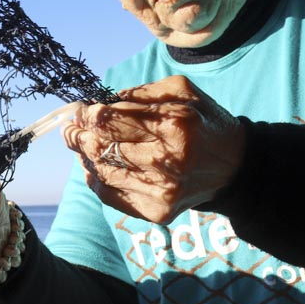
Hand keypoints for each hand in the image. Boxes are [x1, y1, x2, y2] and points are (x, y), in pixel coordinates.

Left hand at [62, 75, 245, 223]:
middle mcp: (166, 161)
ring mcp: (160, 191)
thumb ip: (137, 93)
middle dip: (78, 135)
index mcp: (173, 125)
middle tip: (71, 127)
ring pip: (100, 172)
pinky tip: (95, 166)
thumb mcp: (180, 92)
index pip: (108, 121)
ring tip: (82, 144)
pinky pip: (109, 195)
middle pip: (99, 148)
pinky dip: (95, 179)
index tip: (81, 111)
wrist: (233, 167)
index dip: (86, 115)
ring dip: (84, 156)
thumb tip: (97, 103)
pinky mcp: (156, 212)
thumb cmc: (203, 122)